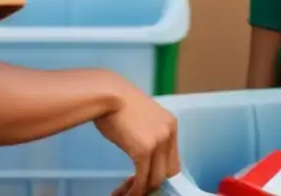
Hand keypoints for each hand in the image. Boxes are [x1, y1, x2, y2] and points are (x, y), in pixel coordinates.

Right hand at [95, 75, 180, 195]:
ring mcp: (158, 142)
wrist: (108, 94)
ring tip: (124, 193)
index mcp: (171, 125)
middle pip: (168, 172)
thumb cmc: (119, 105)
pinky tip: (124, 193)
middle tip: (134, 189)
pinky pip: (142, 178)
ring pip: (155, 179)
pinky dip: (134, 190)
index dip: (160, 175)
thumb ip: (150, 136)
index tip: (145, 181)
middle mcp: (169, 133)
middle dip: (151, 185)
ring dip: (140, 190)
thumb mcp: (143, 120)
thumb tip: (146, 159)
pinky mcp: (143, 150)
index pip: (173, 160)